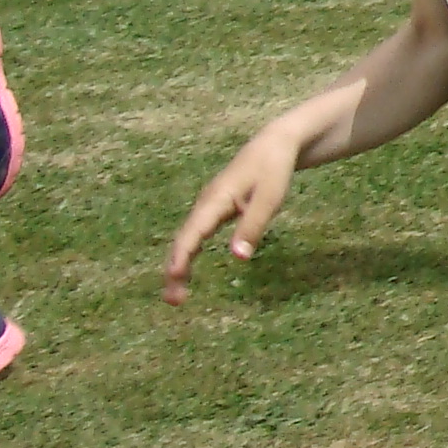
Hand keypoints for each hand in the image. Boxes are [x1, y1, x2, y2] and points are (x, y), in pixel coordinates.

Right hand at [162, 125, 301, 301]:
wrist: (274, 145)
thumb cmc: (273, 171)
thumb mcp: (269, 198)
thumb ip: (253, 227)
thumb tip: (238, 258)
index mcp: (216, 200)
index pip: (193, 232)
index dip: (182, 256)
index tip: (174, 277)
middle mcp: (205, 204)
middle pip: (184, 240)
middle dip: (175, 270)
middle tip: (174, 302)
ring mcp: (208, 207)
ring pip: (187, 240)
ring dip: (179, 266)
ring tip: (176, 296)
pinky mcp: (214, 211)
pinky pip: (195, 236)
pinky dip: (188, 255)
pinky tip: (184, 273)